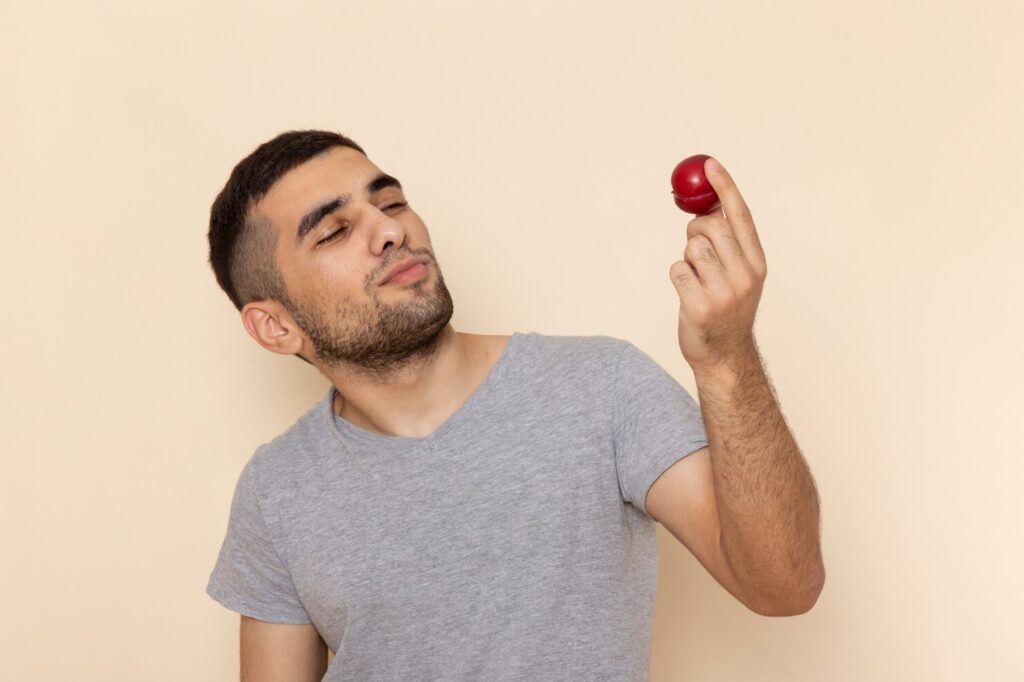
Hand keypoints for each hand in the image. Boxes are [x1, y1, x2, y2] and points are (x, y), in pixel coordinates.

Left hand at [669, 158, 766, 373]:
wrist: (724, 357)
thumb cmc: (726, 310)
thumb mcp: (738, 275)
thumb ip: (727, 244)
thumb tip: (705, 206)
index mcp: (757, 264)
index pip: (741, 216)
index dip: (726, 187)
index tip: (710, 165)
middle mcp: (744, 276)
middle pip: (711, 228)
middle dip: (696, 231)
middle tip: (694, 245)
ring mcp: (722, 293)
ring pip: (691, 249)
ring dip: (686, 260)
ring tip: (697, 280)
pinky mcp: (698, 307)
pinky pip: (676, 271)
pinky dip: (677, 278)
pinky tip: (688, 295)